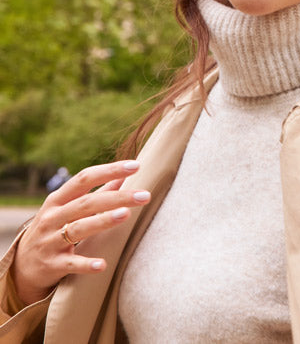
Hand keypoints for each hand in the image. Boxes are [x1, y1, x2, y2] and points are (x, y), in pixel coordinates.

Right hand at [10, 160, 150, 305]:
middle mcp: (53, 217)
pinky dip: (86, 264)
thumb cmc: (53, 229)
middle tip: (145, 195)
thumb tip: (122, 176)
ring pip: (79, 228)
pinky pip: (71, 264)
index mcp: (58, 199)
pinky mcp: (52, 265)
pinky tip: (102, 264)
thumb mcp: (67, 208)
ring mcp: (50, 241)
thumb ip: (94, 193)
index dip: (109, 170)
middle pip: (87, 203)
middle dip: (117, 198)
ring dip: (103, 221)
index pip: (85, 179)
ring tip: (126, 214)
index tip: (135, 166)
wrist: (22, 267)